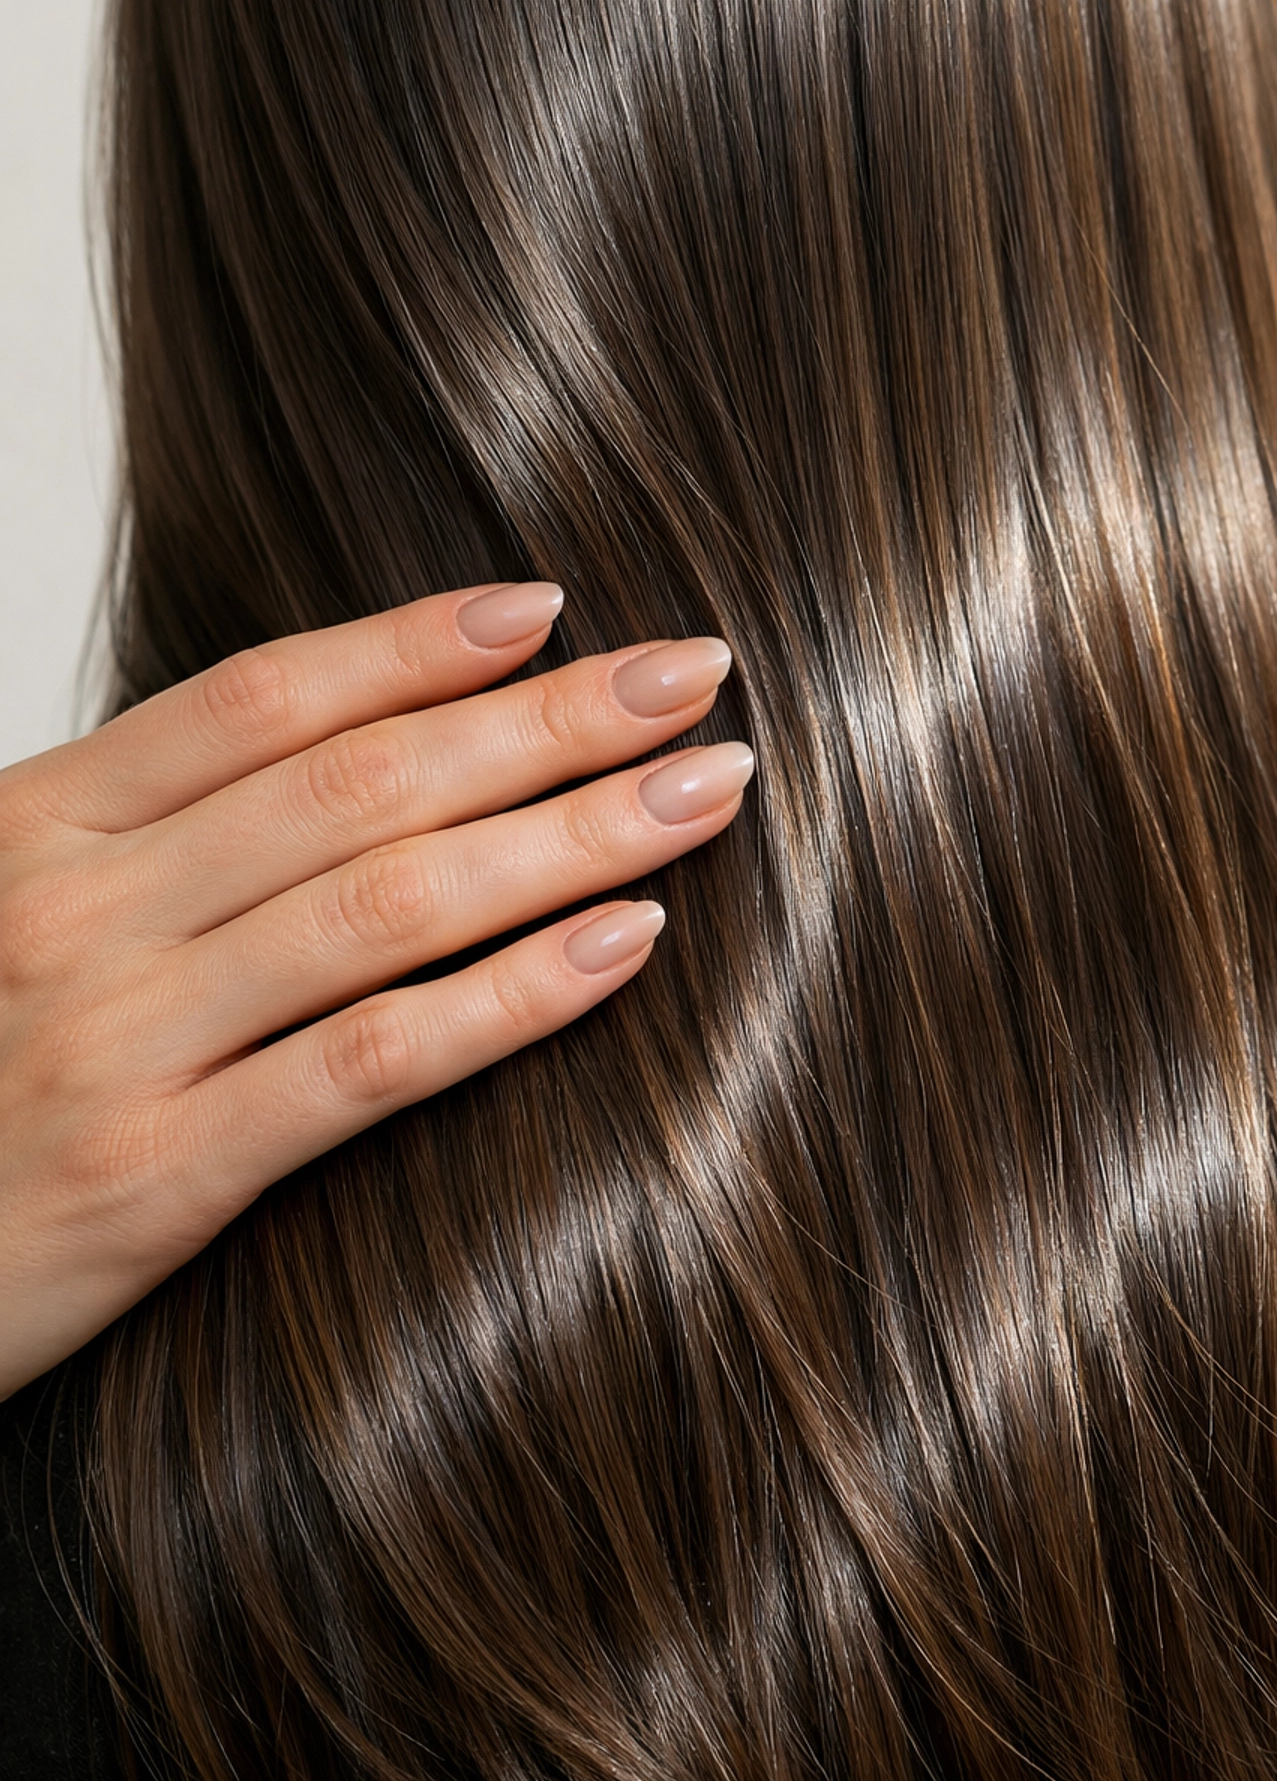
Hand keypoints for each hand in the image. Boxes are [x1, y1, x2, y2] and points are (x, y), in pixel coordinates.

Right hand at [0, 583, 751, 1397]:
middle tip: (692, 673)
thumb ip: (149, 841)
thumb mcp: (6, 914)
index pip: (263, 698)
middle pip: (359, 780)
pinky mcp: (151, 1178)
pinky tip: (623, 944)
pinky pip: (366, 1063)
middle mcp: (78, 908)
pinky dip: (508, 998)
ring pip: (387, 902)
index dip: (415, 641)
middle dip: (546, 719)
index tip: (552, 603)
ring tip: (703, 790)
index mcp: (41, 823)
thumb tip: (342, 755)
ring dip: (568, 834)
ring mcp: (114, 1039)